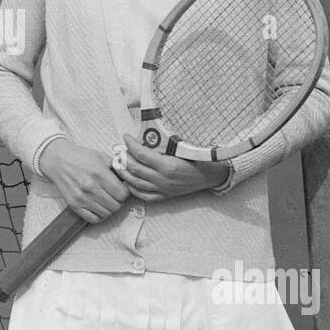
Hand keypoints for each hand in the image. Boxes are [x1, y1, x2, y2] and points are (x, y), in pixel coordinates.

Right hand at [38, 139, 128, 223]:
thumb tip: (130, 176)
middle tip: (115, 195)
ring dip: (109, 208)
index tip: (121, 188)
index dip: (125, 192)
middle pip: (116, 206)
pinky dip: (99, 216)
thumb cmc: (81, 157)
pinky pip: (93, 219)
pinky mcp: (74, 205)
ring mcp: (81, 198)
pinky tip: (99, 207)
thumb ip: (117, 166)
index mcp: (99, 174)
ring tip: (106, 200)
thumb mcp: (101, 156)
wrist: (58, 161)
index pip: (122, 194)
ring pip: (106, 214)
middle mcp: (91, 188)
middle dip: (119, 201)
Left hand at [112, 134, 228, 201]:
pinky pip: (144, 195)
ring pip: (135, 183)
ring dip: (123, 172)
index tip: (125, 137)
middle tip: (118, 149)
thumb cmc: (199, 159)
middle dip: (122, 158)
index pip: (141, 154)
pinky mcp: (164, 196)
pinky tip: (128, 181)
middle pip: (134, 168)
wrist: (211, 176)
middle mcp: (163, 179)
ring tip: (117, 163)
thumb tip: (148, 132)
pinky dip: (133, 188)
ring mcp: (163, 189)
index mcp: (168, 165)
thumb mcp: (184, 147)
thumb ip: (165, 142)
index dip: (130, 144)